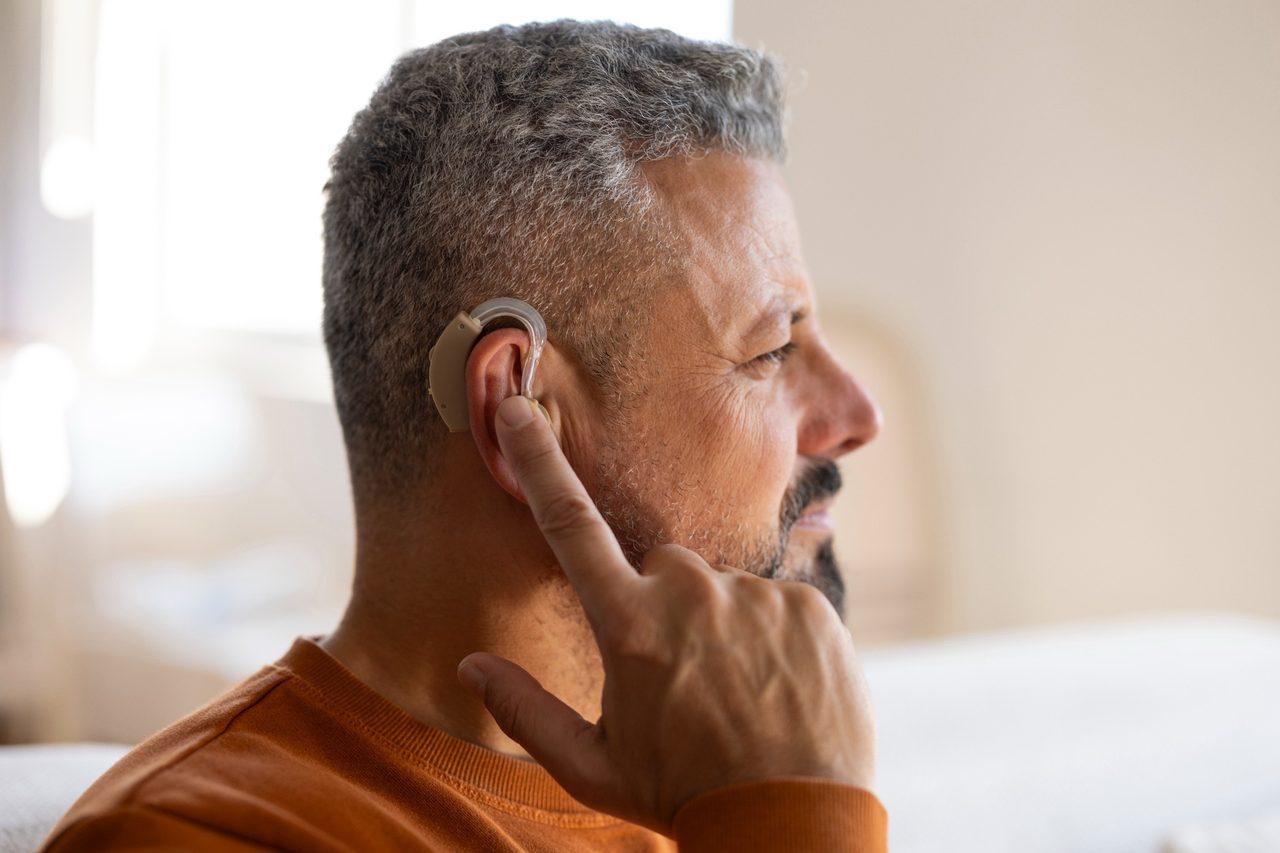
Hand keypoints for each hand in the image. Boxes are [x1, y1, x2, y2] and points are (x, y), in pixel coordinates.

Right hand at [457, 395, 876, 834]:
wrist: (792, 823)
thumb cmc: (683, 794)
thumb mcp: (593, 768)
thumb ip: (525, 711)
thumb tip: (470, 667)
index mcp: (630, 624)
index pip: (570, 525)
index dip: (539, 462)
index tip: (518, 408)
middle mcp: (692, 592)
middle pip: (662, 569)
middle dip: (662, 606)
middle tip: (683, 680)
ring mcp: (756, 595)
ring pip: (723, 589)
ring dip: (722, 624)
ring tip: (738, 693)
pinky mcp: (810, 604)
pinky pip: (776, 600)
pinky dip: (772, 634)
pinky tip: (776, 687)